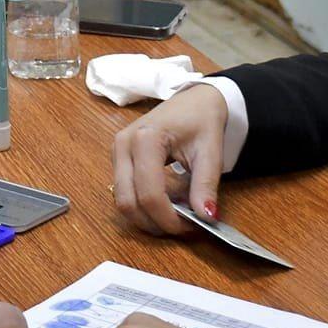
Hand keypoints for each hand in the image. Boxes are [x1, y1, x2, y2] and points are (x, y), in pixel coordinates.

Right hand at [112, 83, 228, 235]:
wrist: (195, 100)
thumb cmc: (202, 118)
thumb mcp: (210, 151)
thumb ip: (205, 185)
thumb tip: (205, 216)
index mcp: (146, 138)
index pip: (150, 193)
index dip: (169, 218)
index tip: (192, 226)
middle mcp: (123, 144)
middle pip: (128, 202)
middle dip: (155, 223)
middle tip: (183, 227)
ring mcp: (117, 151)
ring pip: (122, 201)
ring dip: (147, 217)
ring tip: (176, 215)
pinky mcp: (118, 158)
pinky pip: (124, 192)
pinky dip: (143, 207)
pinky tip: (165, 204)